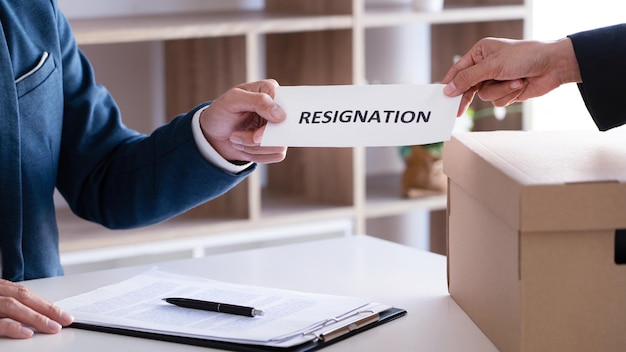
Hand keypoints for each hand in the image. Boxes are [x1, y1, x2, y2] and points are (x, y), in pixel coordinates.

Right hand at [0, 279, 73, 338]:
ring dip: (35, 317)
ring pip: (12, 306)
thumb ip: (13, 304)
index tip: (64, 315)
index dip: (46, 304)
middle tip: (64, 320)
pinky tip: (28, 333)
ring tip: (53, 327)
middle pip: (23, 297)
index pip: (26, 294)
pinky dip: (13, 327)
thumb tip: (39, 314)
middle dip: (47, 309)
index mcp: (0, 288)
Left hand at [199, 79, 287, 163]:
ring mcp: (278, 127)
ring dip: (253, 148)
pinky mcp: (277, 143)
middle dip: (257, 139)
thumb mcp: (233, 100)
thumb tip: (281, 115)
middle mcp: (278, 108)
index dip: (273, 122)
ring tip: (236, 139)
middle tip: (236, 137)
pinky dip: (258, 155)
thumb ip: (257, 101)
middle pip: (284, 129)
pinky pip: (278, 155)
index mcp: (271, 91)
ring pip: (280, 145)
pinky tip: (244, 147)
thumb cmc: (221, 113)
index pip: (287, 105)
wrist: (212, 135)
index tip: (255, 134)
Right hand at [441, 37, 581, 115]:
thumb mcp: (491, 66)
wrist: (553, 65)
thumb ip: (467, 78)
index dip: (450, 84)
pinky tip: (520, 85)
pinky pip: (497, 101)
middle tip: (457, 111)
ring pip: (484, 96)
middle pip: (468, 87)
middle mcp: (486, 66)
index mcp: (480, 53)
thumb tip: (448, 89)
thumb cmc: (524, 57)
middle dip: (468, 96)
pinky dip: (508, 95)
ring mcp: (496, 80)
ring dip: (500, 91)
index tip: (442, 97)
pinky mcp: (506, 91)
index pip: (458, 70)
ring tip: (515, 81)